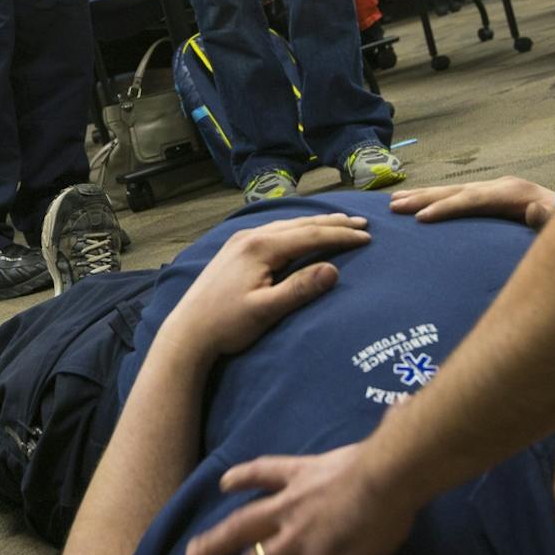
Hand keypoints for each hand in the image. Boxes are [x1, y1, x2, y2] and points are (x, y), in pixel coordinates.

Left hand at [164, 214, 370, 359]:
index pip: (311, 236)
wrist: (187, 331)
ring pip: (287, 225)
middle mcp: (251, 236)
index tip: (367, 237)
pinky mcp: (235, 249)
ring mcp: (241, 240)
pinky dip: (296, 229)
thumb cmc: (226, 325)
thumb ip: (299, 289)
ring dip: (315, 224)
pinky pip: (274, 230)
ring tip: (340, 223)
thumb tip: (333, 270)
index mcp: (261, 247)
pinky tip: (302, 233)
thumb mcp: (266, 311)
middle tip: (362, 222)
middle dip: (333, 224)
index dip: (341, 236)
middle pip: (300, 225)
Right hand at [390, 176, 554, 226]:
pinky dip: (437, 200)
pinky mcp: (494, 198)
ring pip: (454, 191)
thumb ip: (549, 222)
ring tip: (395, 202)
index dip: (445, 208)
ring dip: (424, 196)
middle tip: (394, 207)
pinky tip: (419, 204)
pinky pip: (460, 197)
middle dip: (424, 198)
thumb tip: (532, 211)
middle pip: (456, 191)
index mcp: (514, 194)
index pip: (472, 200)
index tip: (420, 219)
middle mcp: (502, 187)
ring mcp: (497, 190)